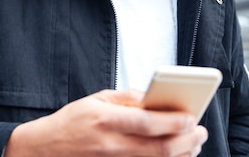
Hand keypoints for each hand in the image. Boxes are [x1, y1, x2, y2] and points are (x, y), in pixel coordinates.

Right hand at [3, 89, 207, 156]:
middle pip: (158, 148)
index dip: (173, 121)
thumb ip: (126, 98)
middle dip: (186, 140)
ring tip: (194, 143)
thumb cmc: (72, 120)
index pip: (147, 123)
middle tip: (200, 131)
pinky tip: (176, 155)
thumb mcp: (95, 99)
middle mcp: (111, 144)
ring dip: (181, 154)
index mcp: (105, 120)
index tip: (191, 116)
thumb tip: (154, 98)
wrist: (47, 148)